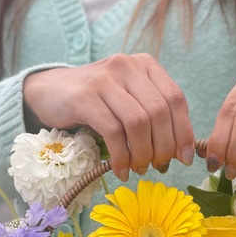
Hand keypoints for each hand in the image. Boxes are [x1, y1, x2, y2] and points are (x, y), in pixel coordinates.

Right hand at [23, 54, 194, 181]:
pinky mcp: (85, 97)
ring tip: (139, 169)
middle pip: (159, 113)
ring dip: (142, 153)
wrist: (51, 92)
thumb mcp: (129, 102)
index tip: (184, 159)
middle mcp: (127, 66)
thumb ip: (154, 117)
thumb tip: (179, 153)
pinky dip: (121, 157)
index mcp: (145, 65)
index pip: (176, 99)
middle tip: (158, 167)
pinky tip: (121, 170)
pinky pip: (113, 132)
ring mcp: (105, 79)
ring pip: (138, 123)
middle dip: (163, 147)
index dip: (184, 132)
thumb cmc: (97, 104)